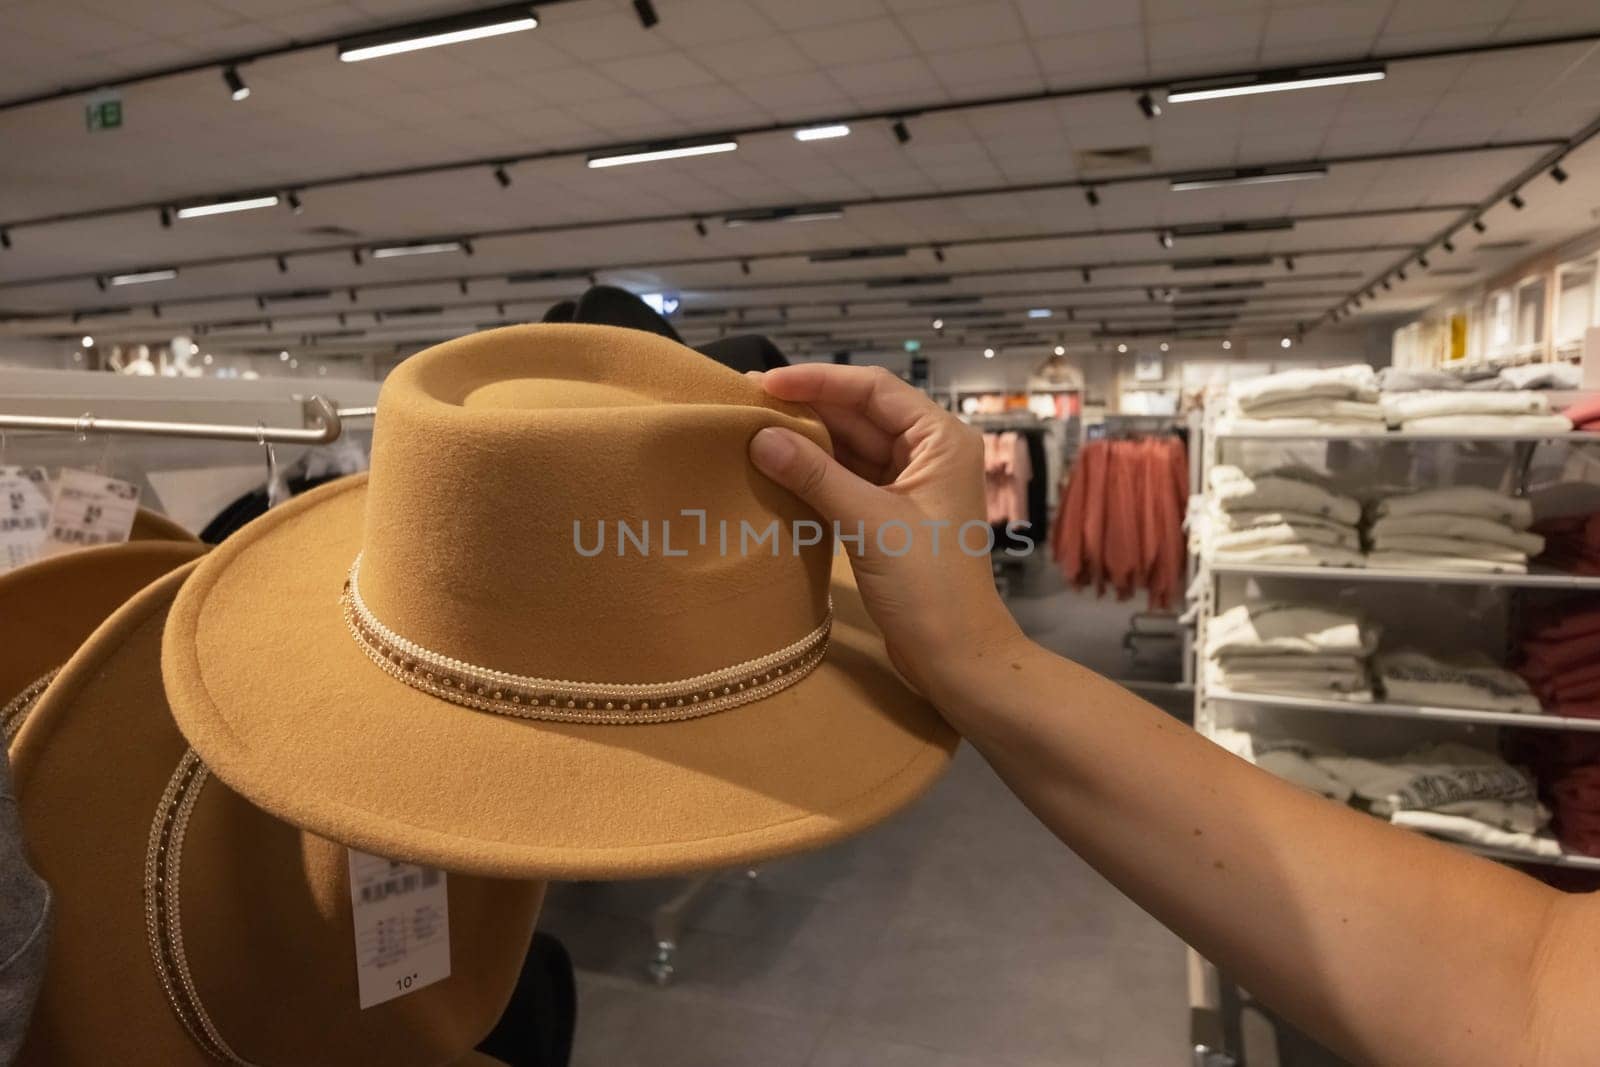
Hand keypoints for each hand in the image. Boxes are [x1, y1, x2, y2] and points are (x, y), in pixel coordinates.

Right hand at [747, 364, 1026, 709]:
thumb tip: (760, 437)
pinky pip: (847, 479)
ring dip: (806, 440)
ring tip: (750, 429)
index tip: (765, 383)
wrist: (956, 656)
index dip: (818, 380)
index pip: (873, 389)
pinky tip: (774, 468)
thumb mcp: (870, 524)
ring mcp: (910, 485)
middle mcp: (929, 453)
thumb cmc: (929, 587)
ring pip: (850, 447)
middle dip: (806, 408)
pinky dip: (814, 473)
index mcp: (941, 440)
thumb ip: (815, 476)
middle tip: (744, 402)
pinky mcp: (891, 515)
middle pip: (859, 414)